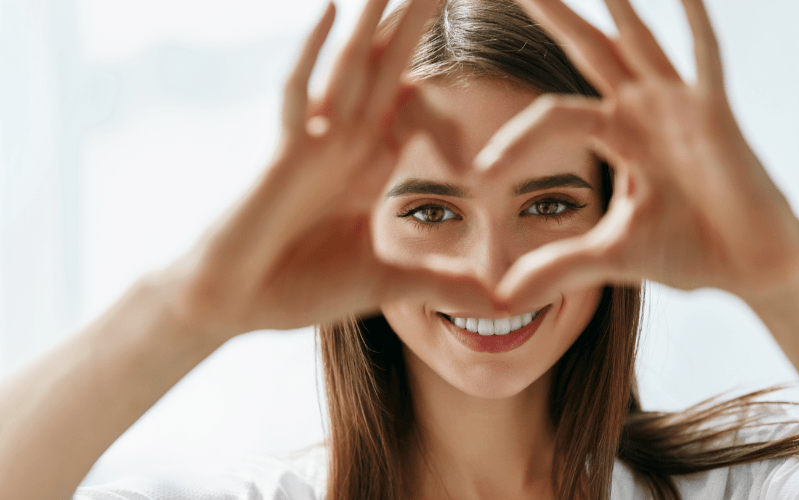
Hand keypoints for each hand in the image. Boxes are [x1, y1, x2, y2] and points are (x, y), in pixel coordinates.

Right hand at [163, 0, 495, 335]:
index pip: (411, 108)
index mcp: (369, 168)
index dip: (439, 84)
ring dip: (375, 21)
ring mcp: (313, 145)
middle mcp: (344, 145)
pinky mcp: (283, 155)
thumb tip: (502, 306)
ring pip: (350, 68)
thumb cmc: (297, 289)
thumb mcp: (386, 284)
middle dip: (415, 23)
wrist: (233, 305)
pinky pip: (299, 95)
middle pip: (387, 70)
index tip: (472, 53)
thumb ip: (441, 284)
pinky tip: (331, 9)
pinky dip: (312, 54)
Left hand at [476, 0, 798, 312]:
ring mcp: (678, 107)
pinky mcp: (714, 115)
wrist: (749, 267)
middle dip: (553, 14)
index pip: (550, 118)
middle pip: (586, 50)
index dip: (514, 142)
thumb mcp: (609, 257)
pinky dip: (694, 24)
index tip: (479, 175)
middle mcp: (641, 110)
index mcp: (614, 135)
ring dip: (614, 5)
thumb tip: (500, 300)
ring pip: (637, 41)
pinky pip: (704, 59)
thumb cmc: (688, 252)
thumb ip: (556, 268)